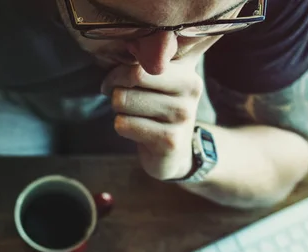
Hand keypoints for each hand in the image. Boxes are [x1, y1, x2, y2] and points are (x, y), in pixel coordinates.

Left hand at [101, 56, 203, 179]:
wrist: (174, 152)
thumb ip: (146, 61)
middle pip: (133, 76)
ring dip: (119, 110)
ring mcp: (183, 115)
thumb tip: (126, 43)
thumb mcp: (158, 82)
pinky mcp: (170, 140)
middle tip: (119, 96)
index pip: (145, 57)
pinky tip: (136, 130)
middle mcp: (191, 88)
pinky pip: (124, 125)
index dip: (121, 69)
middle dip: (116, 88)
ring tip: (132, 114)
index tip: (117, 79)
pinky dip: (121, 126)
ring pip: (124, 100)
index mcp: (187, 69)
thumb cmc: (158, 111)